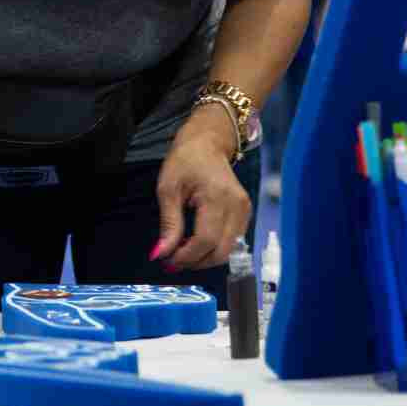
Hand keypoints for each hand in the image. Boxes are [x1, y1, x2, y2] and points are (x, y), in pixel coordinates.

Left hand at [152, 111, 250, 272]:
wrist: (207, 143)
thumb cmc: (185, 160)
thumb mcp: (168, 188)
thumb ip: (168, 223)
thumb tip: (160, 254)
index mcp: (217, 197)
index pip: (205, 241)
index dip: (186, 256)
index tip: (168, 261)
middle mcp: (237, 206)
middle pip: (220, 251)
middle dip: (196, 262)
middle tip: (173, 262)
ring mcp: (244, 210)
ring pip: (228, 251)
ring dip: (205, 258)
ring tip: (183, 251)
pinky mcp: (245, 213)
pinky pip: (232, 241)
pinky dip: (214, 248)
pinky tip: (197, 242)